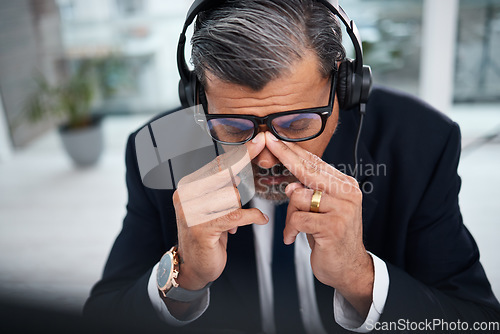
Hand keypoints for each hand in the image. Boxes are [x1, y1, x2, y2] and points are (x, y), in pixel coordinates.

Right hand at [172, 132, 268, 290]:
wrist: (193, 266)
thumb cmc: (206, 234)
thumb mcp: (212, 207)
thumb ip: (221, 189)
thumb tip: (238, 173)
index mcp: (188, 186)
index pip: (217, 165)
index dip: (239, 154)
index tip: (258, 141)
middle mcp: (186, 195)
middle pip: (225, 176)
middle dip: (242, 174)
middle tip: (256, 159)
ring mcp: (192, 211)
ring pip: (232, 196)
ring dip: (239, 208)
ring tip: (230, 220)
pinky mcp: (203, 227)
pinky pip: (237, 215)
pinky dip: (252, 217)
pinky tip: (260, 219)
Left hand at [264, 131, 373, 316]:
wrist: (349, 267)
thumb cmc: (332, 237)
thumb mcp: (323, 210)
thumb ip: (310, 193)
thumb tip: (291, 184)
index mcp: (346, 186)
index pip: (316, 163)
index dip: (294, 151)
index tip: (277, 139)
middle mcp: (348, 193)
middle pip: (307, 170)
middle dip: (284, 156)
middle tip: (269, 143)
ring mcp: (342, 209)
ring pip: (298, 196)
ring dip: (290, 215)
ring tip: (295, 228)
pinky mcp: (333, 226)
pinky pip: (297, 218)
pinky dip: (290, 229)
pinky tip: (293, 237)